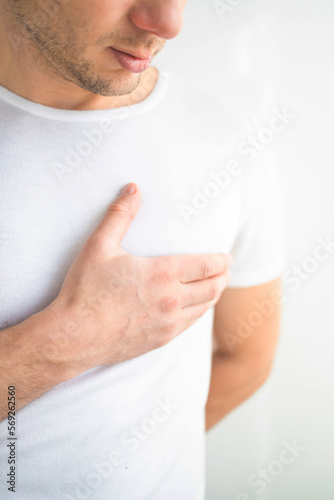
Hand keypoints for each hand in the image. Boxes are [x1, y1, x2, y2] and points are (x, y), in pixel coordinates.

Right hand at [47, 183, 231, 369]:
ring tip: (216, 286)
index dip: (221, 261)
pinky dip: (199, 313)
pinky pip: (190, 325)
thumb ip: (119, 215)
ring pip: (204, 308)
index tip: (228, 257)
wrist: (73, 337)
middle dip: (224, 277)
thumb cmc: (85, 290)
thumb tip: (132, 189)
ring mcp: (168, 324)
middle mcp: (172, 300)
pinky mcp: (160, 340)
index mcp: (162, 274)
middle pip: (213, 288)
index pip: (206, 266)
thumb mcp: (99, 246)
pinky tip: (195, 308)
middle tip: (227, 270)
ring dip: (214, 295)